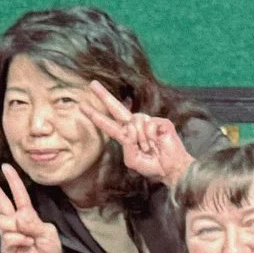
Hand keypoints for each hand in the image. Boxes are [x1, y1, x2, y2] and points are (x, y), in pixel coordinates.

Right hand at [0, 166, 63, 252]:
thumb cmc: (49, 249)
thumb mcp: (48, 232)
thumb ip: (34, 223)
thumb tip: (18, 218)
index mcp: (26, 214)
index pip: (18, 194)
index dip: (12, 181)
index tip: (5, 167)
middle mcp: (15, 221)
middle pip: (0, 201)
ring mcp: (8, 233)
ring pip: (5, 221)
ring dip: (20, 229)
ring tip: (30, 239)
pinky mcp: (5, 246)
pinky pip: (10, 237)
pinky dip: (21, 241)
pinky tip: (27, 246)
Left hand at [77, 80, 191, 188]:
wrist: (170, 168)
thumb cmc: (151, 166)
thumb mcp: (132, 160)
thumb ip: (126, 145)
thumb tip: (129, 127)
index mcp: (125, 135)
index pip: (108, 123)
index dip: (95, 116)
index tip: (82, 106)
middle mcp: (135, 126)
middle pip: (116, 108)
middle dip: (103, 95)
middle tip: (92, 84)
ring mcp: (148, 122)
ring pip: (134, 121)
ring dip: (140, 138)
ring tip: (148, 148)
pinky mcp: (160, 121)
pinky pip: (148, 125)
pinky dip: (150, 136)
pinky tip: (156, 142)